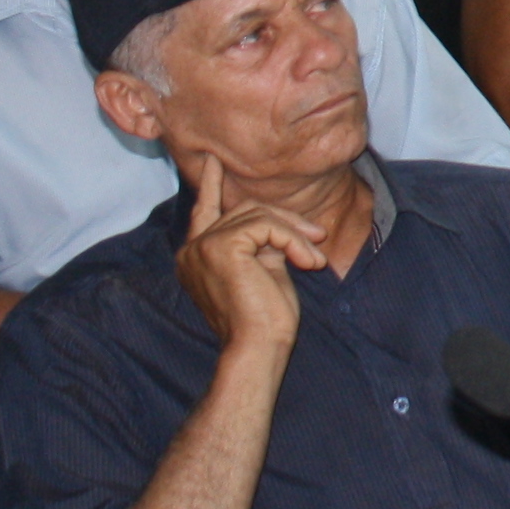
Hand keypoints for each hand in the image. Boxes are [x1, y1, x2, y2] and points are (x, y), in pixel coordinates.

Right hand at [174, 155, 323, 355]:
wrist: (258, 346)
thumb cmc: (264, 319)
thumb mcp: (263, 269)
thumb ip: (261, 242)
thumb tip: (277, 222)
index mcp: (196, 256)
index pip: (203, 212)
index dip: (210, 185)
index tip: (214, 162)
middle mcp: (192, 249)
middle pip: (245, 210)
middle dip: (286, 221)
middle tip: (317, 237)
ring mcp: (202, 246)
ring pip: (259, 215)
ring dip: (294, 234)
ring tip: (313, 259)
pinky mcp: (221, 246)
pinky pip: (267, 226)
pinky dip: (292, 241)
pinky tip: (307, 263)